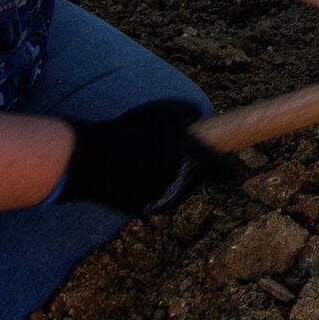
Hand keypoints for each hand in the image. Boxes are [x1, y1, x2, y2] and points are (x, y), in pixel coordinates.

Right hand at [56, 100, 228, 218]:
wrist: (93, 160)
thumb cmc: (134, 131)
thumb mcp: (169, 109)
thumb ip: (191, 113)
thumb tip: (197, 119)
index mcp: (198, 164)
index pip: (225, 171)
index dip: (223, 161)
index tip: (217, 155)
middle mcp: (185, 188)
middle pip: (198, 179)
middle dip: (190, 166)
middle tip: (170, 147)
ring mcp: (163, 202)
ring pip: (174, 188)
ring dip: (167, 175)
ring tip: (144, 155)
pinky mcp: (141, 210)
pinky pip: (151, 195)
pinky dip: (146, 185)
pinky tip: (129, 169)